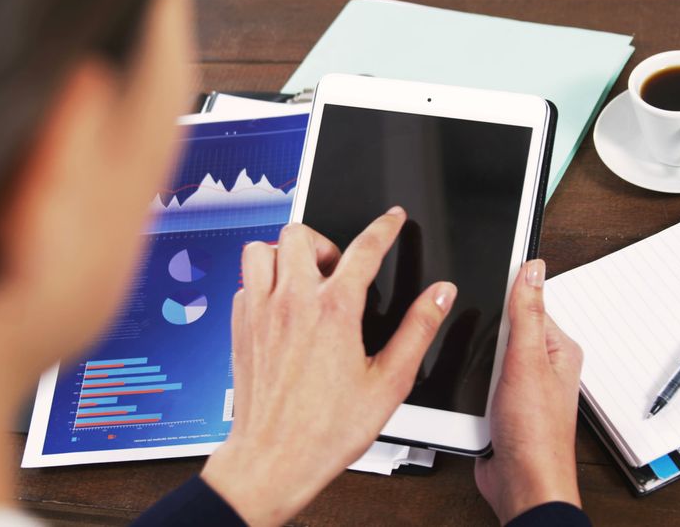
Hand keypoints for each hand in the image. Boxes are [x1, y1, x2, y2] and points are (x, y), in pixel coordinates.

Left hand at [201, 207, 456, 525]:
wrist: (274, 459)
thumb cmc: (327, 429)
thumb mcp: (389, 382)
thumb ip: (418, 330)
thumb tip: (440, 296)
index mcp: (333, 310)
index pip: (364, 248)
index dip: (385, 227)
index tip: (392, 219)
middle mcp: (292, 302)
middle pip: (301, 233)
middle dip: (325, 241)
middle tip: (339, 268)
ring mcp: (260, 312)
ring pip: (261, 248)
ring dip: (285, 254)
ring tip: (306, 278)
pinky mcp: (240, 328)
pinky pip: (245, 283)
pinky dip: (263, 283)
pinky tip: (280, 306)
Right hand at [475, 259, 583, 522]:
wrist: (521, 484)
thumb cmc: (536, 434)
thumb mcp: (527, 361)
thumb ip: (526, 312)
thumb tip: (532, 269)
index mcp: (558, 349)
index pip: (528, 303)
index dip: (503, 298)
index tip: (483, 291)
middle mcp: (541, 365)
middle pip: (503, 329)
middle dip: (485, 337)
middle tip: (486, 355)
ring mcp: (520, 384)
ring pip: (486, 356)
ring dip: (475, 364)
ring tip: (482, 380)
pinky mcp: (500, 402)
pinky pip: (478, 380)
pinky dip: (470, 384)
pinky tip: (472, 393)